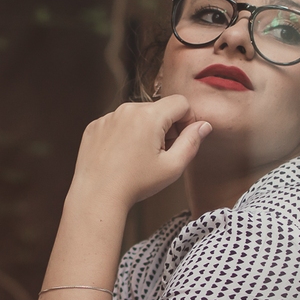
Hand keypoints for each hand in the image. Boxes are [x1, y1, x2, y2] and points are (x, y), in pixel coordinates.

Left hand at [69, 95, 211, 210]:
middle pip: (158, 109)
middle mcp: (127, 109)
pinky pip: (117, 123)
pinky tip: (121, 157)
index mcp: (149, 116)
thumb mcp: (172, 167)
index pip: (180, 103)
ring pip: (137, 115)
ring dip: (144, 130)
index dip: (187, 120)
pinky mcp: (95, 126)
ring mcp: (108, 117)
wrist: (97, 195)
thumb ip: (192, 142)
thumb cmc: (135, 184)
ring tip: (139, 158)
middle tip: (160, 154)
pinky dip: (124, 135)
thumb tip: (203, 125)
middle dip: (165, 127)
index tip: (181, 140)